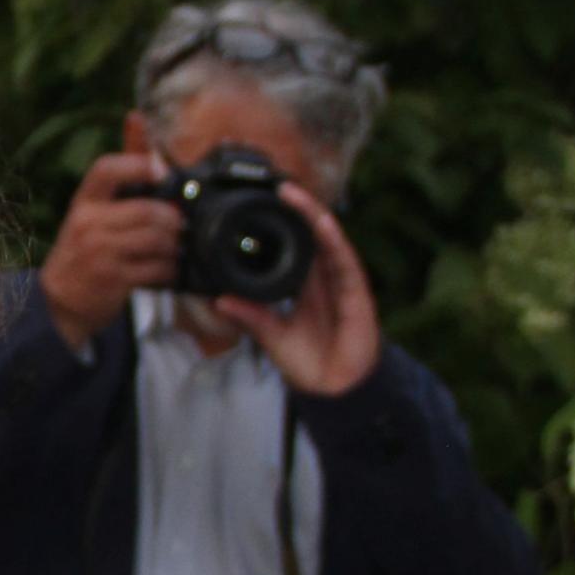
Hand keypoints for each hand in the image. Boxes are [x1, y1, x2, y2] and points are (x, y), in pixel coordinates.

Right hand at [38, 150, 181, 350]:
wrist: (59, 299)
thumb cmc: (83, 247)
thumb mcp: (92, 209)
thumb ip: (120, 171)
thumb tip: (137, 119)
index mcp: (84, 201)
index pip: (105, 170)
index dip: (136, 164)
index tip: (161, 169)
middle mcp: (88, 224)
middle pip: (145, 210)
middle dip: (172, 218)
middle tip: (180, 224)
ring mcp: (99, 253)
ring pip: (155, 240)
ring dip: (174, 244)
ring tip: (175, 247)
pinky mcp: (113, 280)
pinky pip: (156, 268)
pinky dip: (170, 268)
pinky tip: (168, 268)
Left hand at [213, 189, 381, 395]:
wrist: (336, 391)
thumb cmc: (308, 362)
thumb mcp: (270, 335)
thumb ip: (249, 317)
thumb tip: (219, 300)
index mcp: (302, 284)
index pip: (290, 244)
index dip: (278, 222)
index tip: (259, 201)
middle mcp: (323, 277)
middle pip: (308, 233)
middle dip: (294, 207)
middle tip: (272, 183)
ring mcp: (341, 282)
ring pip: (326, 238)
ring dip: (310, 213)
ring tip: (291, 192)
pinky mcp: (356, 292)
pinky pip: (344, 260)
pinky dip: (333, 239)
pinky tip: (321, 221)